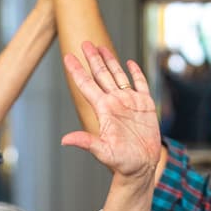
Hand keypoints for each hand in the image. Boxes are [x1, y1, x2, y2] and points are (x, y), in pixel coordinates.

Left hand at [59, 42, 162, 182]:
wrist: (142, 167)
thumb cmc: (122, 163)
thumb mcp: (103, 152)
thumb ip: (86, 143)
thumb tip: (65, 140)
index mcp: (104, 110)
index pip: (87, 85)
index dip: (77, 71)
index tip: (68, 57)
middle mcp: (115, 103)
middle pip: (101, 75)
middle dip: (93, 58)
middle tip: (85, 43)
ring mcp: (130, 102)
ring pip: (118, 75)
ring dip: (110, 61)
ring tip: (101, 47)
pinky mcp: (145, 105)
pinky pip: (140, 84)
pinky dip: (135, 73)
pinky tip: (129, 62)